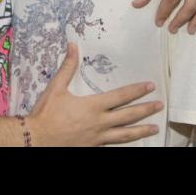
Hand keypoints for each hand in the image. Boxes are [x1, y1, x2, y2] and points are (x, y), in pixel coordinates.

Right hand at [28, 43, 161, 145]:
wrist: (36, 139)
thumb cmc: (46, 114)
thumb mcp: (56, 87)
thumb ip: (67, 67)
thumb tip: (73, 46)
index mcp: (93, 106)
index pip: (121, 96)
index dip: (136, 90)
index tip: (150, 86)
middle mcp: (99, 123)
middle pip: (128, 116)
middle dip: (146, 109)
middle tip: (159, 105)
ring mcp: (98, 138)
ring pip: (125, 135)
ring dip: (141, 130)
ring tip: (154, 128)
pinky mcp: (93, 148)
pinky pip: (113, 145)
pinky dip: (124, 142)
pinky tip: (130, 141)